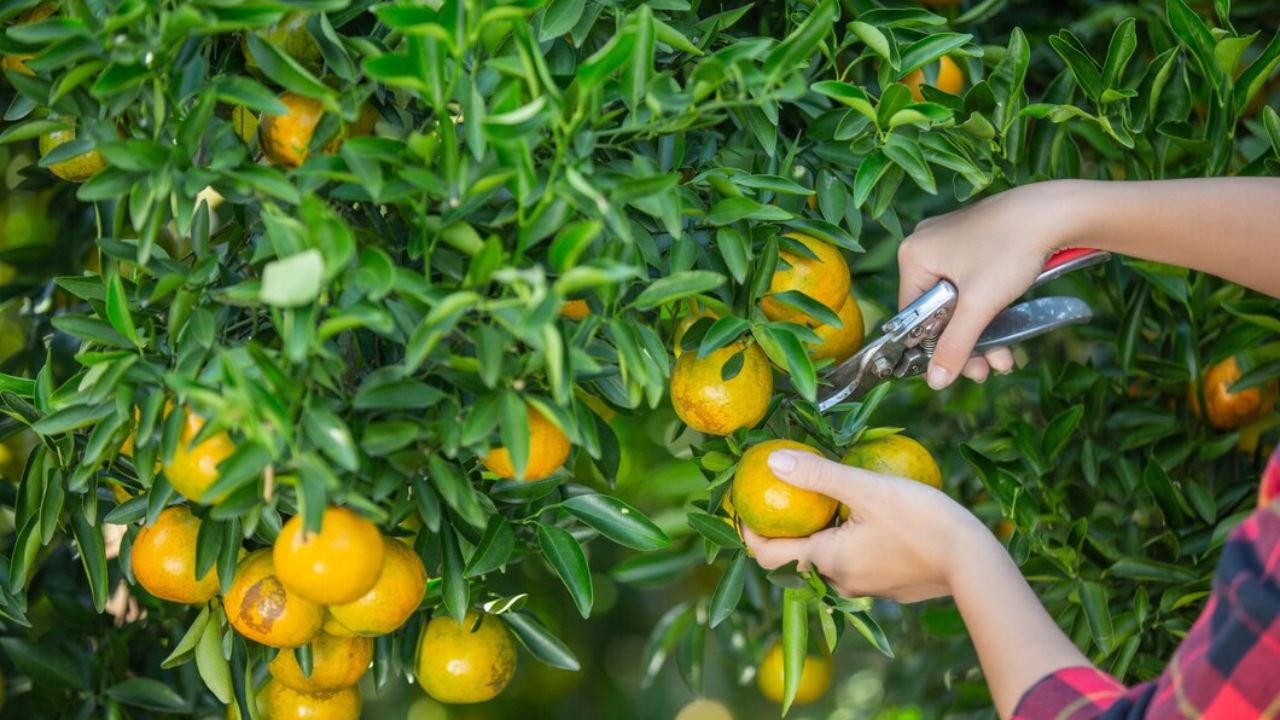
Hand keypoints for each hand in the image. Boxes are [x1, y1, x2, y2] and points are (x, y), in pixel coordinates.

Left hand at [742, 449, 996, 602]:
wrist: (976, 563)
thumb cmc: (922, 521)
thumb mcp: (866, 488)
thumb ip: (818, 475)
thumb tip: (773, 460)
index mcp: (826, 560)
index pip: (767, 555)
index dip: (748, 532)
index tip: (742, 508)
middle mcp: (841, 582)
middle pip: (797, 557)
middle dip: (786, 528)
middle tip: (783, 494)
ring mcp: (868, 588)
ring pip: (830, 560)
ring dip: (821, 534)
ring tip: (826, 500)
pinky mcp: (892, 586)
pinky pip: (858, 563)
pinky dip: (849, 541)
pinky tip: (865, 516)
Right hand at [898, 180, 1094, 388]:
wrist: (1055, 211)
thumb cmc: (1010, 250)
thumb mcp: (980, 305)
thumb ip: (955, 345)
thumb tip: (935, 383)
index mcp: (913, 256)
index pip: (912, 315)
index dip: (933, 346)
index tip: (956, 370)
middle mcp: (925, 245)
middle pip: (936, 312)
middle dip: (964, 344)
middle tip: (984, 370)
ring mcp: (949, 242)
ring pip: (958, 302)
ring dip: (980, 333)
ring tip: (1003, 359)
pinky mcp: (972, 242)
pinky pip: (970, 286)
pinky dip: (986, 309)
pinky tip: (1006, 330)